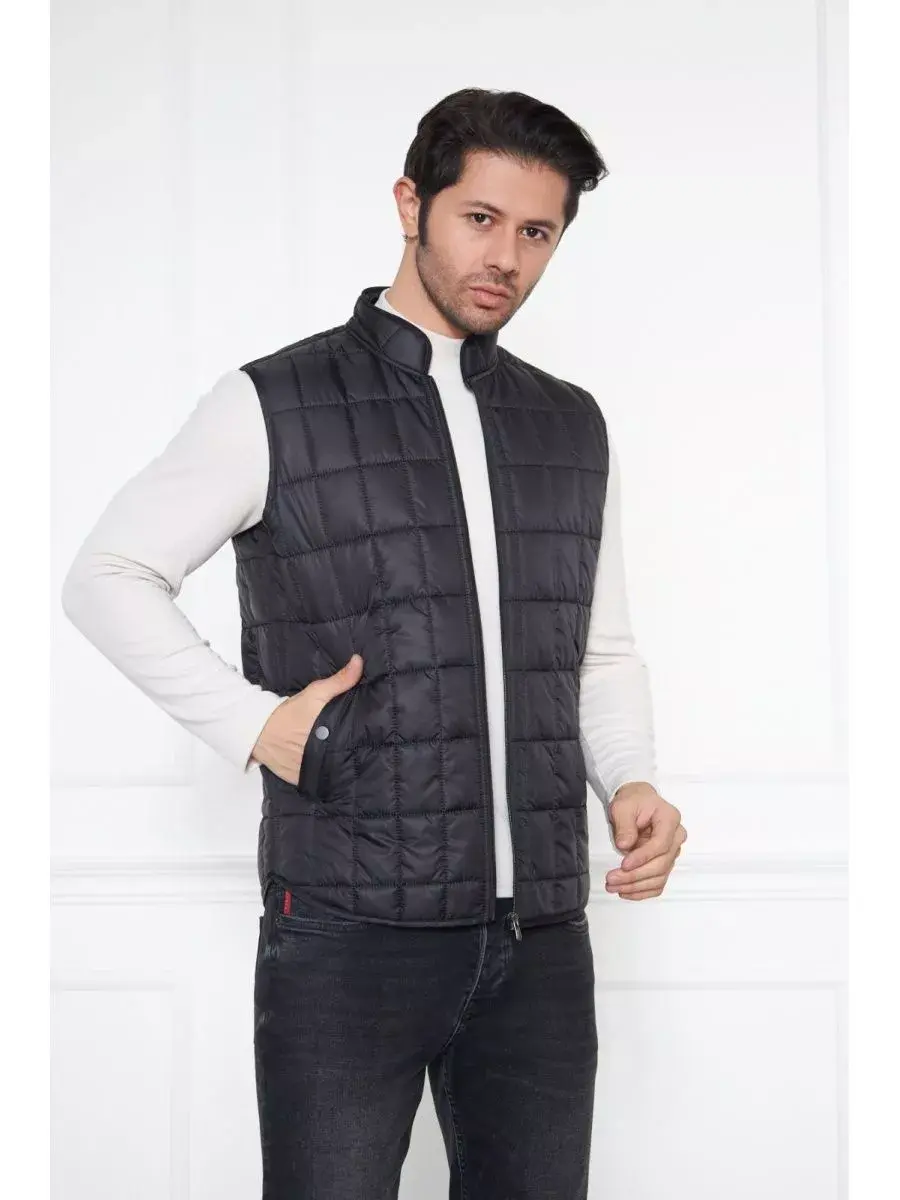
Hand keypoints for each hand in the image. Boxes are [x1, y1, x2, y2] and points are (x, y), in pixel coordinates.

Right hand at [250, 654, 364, 784]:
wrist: (259, 730)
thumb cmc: (289, 712)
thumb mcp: (315, 693)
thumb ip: (339, 680)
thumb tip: (359, 662)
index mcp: (328, 736)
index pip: (353, 744)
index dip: (363, 743)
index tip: (372, 739)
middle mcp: (320, 756)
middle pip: (344, 758)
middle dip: (351, 755)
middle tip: (361, 750)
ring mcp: (309, 771)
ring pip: (331, 772)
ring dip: (337, 766)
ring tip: (347, 761)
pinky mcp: (300, 780)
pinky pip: (317, 780)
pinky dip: (322, 776)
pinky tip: (329, 771)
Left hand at [605, 782, 686, 900]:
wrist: (637, 802)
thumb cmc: (632, 801)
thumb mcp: (622, 806)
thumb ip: (625, 825)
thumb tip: (625, 846)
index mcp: (670, 819)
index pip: (661, 844)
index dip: (643, 857)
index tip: (624, 864)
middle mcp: (676, 837)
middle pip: (661, 864)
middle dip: (636, 875)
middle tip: (612, 879)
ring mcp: (672, 852)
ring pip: (660, 876)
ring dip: (636, 886)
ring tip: (613, 887)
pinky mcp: (664, 863)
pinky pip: (658, 882)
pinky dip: (643, 891)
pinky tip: (626, 892)